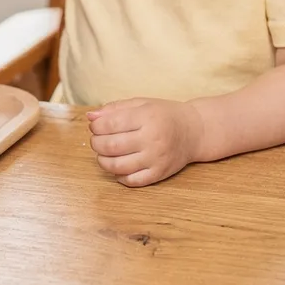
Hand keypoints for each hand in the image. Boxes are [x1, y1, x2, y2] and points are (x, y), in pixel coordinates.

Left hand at [87, 99, 208, 186]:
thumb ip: (115, 108)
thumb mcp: (141, 104)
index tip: (95, 126)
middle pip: (110, 146)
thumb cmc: (164, 115)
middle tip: (96, 140)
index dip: (96, 126)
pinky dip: (119, 176)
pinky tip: (118, 167)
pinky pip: (132, 181)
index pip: (110, 124)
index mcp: (147, 117)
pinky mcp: (159, 173)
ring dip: (103, 161)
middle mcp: (152, 139)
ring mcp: (156, 158)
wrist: (194, 131)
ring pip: (117, 166)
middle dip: (96, 143)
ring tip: (103, 154)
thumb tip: (90, 116)